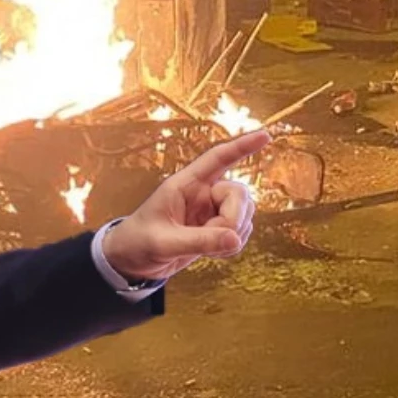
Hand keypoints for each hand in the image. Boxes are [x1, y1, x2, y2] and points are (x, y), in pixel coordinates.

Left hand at [101, 130, 271, 281]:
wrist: (132, 262)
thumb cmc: (138, 242)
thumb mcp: (164, 243)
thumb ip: (199, 241)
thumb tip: (235, 239)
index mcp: (185, 184)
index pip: (217, 158)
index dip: (241, 146)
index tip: (264, 135)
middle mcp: (202, 194)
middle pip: (239, 194)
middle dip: (233, 219)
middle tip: (215, 239)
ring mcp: (211, 211)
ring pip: (245, 214)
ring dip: (232, 235)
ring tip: (203, 246)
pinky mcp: (216, 229)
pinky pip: (241, 232)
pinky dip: (232, 245)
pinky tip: (211, 252)